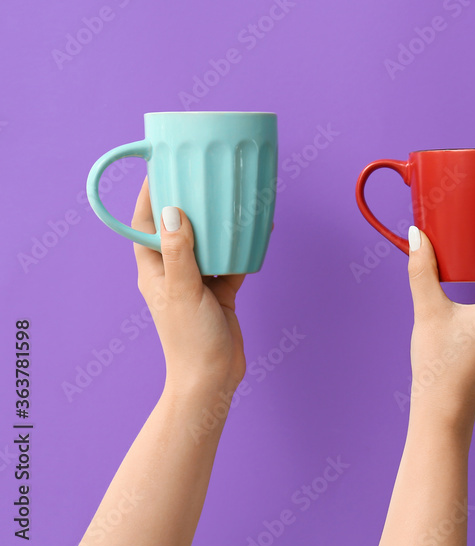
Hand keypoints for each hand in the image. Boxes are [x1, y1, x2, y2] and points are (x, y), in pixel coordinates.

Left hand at [131, 177, 246, 397]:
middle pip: (178, 227)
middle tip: (202, 175)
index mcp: (155, 270)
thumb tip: (172, 211)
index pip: (144, 225)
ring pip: (208, 242)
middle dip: (188, 201)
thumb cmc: (190, 340)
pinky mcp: (220, 291)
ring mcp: (198, 281)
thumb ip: (180, 252)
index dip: (150, 195)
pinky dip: (243, 246)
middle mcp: (174, 271)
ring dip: (219, 222)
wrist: (212, 378)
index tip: (161, 168)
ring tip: (232, 197)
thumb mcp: (183, 291)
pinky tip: (258, 230)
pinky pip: (232, 260)